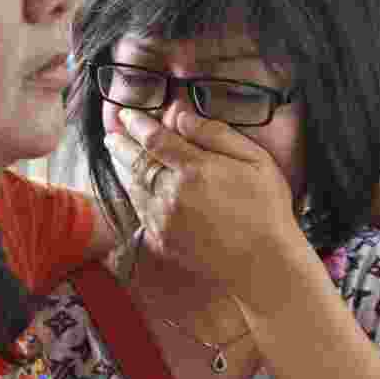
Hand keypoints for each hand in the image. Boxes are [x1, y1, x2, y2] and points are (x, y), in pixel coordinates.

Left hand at [104, 109, 307, 308]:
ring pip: (133, 186)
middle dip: (121, 145)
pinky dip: (133, 193)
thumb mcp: (254, 160)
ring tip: (118, 155)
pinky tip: (135, 186)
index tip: (127, 114)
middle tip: (112, 134)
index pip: (154, 139)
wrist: (264, 264)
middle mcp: (172, 193)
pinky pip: (139, 210)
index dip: (137, 124)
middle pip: (136, 162)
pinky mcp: (163, 240)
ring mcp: (164, 219)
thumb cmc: (266, 208)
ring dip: (123, 168)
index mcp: (195, 169)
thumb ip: (215, 134)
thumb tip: (181, 116)